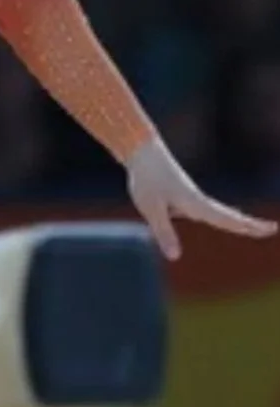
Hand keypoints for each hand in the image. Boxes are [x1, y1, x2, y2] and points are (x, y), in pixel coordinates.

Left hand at [126, 138, 276, 259]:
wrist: (140, 149)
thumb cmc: (146, 178)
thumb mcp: (151, 208)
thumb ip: (164, 232)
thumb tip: (175, 257)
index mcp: (195, 203)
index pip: (227, 219)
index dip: (249, 226)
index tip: (271, 228)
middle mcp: (197, 199)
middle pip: (228, 216)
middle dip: (248, 224)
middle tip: (271, 229)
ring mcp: (189, 195)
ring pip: (217, 212)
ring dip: (235, 220)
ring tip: (251, 228)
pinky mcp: (180, 192)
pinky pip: (204, 209)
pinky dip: (218, 215)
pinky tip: (218, 218)